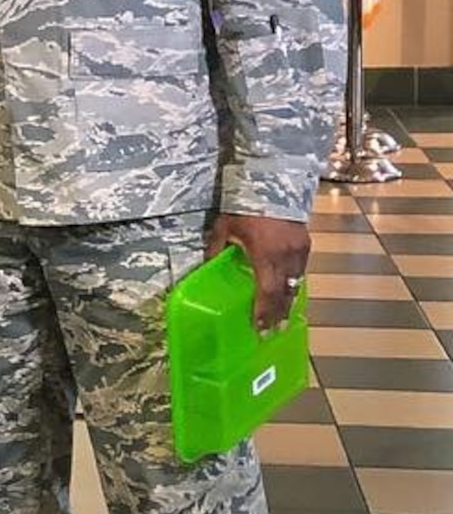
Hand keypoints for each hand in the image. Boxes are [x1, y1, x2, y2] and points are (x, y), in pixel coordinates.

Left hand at [209, 213, 310, 333]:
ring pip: (295, 284)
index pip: (267, 291)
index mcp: (265, 254)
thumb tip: (207, 265)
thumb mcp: (224, 226)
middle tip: (271, 332)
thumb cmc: (246, 205)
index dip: (263, 312)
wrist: (274, 182)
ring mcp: (299, 251)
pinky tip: (287, 292)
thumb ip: (216, 248)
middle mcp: (286, 257)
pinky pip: (300, 272)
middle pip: (284, 294)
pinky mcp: (305, 245)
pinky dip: (293, 284)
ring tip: (280, 318)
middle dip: (278, 315)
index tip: (259, 328)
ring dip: (287, 302)